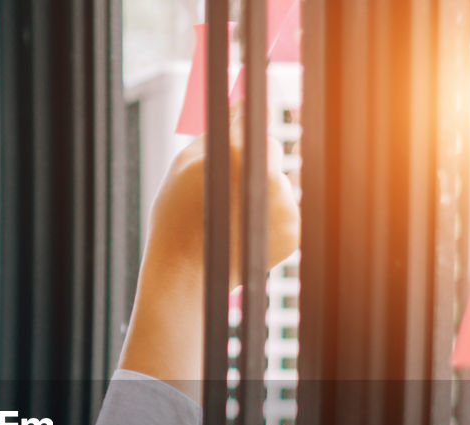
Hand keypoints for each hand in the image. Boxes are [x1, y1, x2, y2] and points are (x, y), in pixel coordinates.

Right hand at [143, 98, 300, 293]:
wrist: (185, 276)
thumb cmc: (175, 218)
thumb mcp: (183, 164)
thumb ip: (219, 130)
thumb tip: (242, 104)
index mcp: (242, 153)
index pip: (255, 118)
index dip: (248, 118)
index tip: (244, 116)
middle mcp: (272, 178)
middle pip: (270, 150)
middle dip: (251, 160)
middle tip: (223, 184)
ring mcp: (286, 208)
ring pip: (277, 182)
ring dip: (259, 190)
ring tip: (229, 214)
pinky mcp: (294, 233)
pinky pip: (284, 210)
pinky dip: (268, 216)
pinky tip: (242, 229)